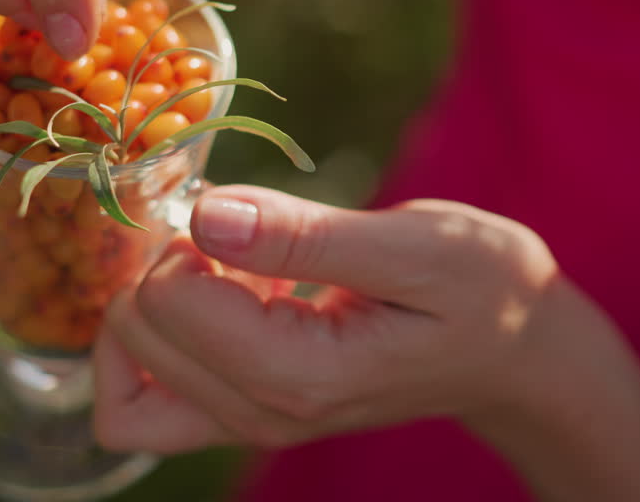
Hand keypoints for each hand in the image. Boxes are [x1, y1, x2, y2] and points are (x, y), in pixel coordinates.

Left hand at [91, 185, 573, 452]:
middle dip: (160, 266)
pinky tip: (234, 289)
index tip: (249, 216)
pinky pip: (149, 396)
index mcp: (297, 374)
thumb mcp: (412, 246)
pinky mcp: (245, 412)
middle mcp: (260, 414)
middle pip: (130, 336)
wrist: (518, 354)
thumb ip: (303, 237)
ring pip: (122, 383)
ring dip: (153, 305)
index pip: (163, 303)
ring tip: (233, 266)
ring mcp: (249, 423)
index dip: (186, 238)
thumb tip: (205, 215)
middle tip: (237, 232)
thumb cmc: (482, 290)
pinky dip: (162, 336)